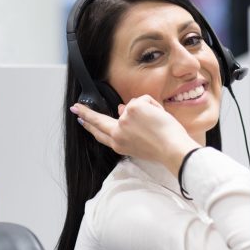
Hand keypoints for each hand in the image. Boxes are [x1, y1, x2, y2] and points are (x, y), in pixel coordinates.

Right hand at [71, 95, 200, 175]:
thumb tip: (120, 108)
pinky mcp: (132, 109)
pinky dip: (153, 105)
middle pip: (98, 120)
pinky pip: (143, 100)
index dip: (90, 127)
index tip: (81, 121)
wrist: (173, 150)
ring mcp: (123, 120)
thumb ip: (128, 127)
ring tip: (157, 123)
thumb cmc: (162, 149)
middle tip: (75, 107)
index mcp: (119, 144)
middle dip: (86, 113)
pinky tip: (159, 116)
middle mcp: (117, 134)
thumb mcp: (140, 142)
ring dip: (146, 110)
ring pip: (131, 106)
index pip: (100, 134)